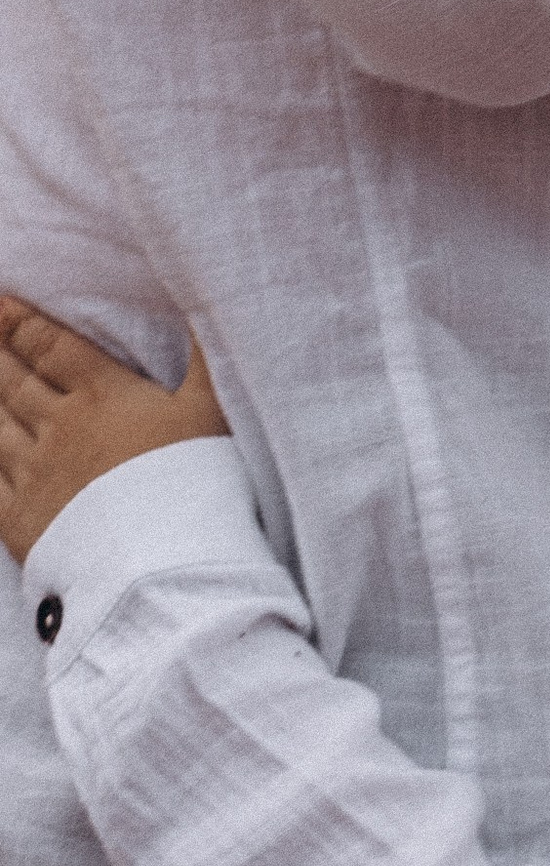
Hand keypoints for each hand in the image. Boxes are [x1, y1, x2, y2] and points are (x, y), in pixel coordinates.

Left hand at [0, 298, 226, 567]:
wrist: (160, 565)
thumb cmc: (196, 480)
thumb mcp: (212, 409)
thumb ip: (205, 354)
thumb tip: (203, 300)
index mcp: (102, 396)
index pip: (54, 348)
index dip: (24, 322)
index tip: (2, 300)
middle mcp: (58, 428)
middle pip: (17, 381)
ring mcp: (33, 475)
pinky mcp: (21, 520)